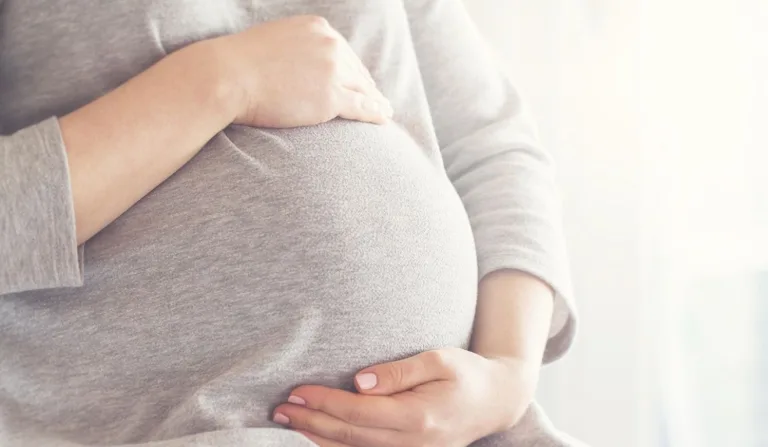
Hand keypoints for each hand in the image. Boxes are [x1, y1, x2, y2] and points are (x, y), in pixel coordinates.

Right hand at [209, 15, 392, 127]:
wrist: (228, 76)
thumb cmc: (240, 64)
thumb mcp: (274, 42)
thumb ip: (295, 49)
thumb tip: (300, 64)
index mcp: (318, 28)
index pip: (343, 51)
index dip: (353, 70)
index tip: (361, 81)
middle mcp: (331, 45)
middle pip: (356, 70)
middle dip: (367, 86)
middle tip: (378, 98)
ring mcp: (333, 71)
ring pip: (362, 88)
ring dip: (377, 101)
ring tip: (385, 111)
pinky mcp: (331, 97)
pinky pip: (361, 106)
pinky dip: (376, 113)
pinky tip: (384, 118)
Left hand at [273, 348, 539, 446]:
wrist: (496, 401)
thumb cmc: (467, 373)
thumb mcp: (439, 358)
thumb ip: (399, 371)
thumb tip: (359, 380)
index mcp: (419, 416)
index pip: (359, 412)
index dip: (324, 403)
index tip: (297, 390)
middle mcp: (414, 443)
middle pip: (350, 436)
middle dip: (311, 422)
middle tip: (280, 408)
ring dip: (319, 438)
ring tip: (289, 422)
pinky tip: (318, 438)